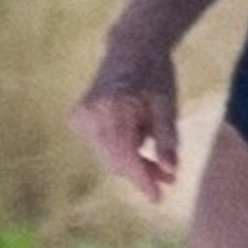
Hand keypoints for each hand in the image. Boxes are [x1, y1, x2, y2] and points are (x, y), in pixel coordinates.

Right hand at [69, 46, 178, 203]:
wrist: (130, 48)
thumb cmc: (154, 75)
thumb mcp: (166, 106)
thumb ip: (167, 141)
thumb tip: (171, 174)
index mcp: (113, 110)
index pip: (126, 157)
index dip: (142, 181)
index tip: (158, 199)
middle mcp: (90, 115)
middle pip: (115, 161)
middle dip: (141, 173)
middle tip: (168, 178)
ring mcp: (80, 117)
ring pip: (108, 157)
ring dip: (131, 162)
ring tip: (156, 158)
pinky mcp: (76, 120)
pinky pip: (101, 147)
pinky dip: (119, 150)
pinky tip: (135, 137)